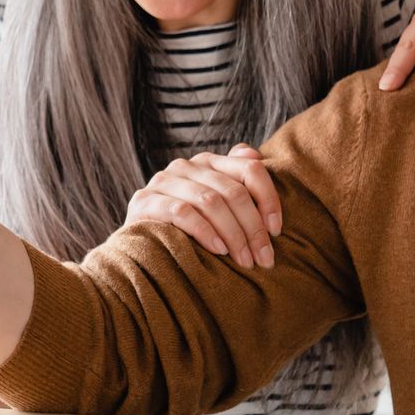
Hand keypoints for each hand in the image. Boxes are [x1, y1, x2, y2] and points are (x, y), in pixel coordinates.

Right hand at [126, 145, 281, 269]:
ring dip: (233, 234)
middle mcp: (186, 166)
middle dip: (253, 228)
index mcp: (208, 162)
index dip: (269, 199)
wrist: (138, 246)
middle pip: (233, 191)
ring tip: (244, 260)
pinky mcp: (144, 201)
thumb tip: (253, 154)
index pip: (250, 169)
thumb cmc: (185, 228)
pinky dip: (205, 232)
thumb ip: (234, 177)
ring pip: (211, 201)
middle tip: (264, 258)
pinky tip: (218, 250)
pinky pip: (182, 213)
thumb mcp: (214, 204)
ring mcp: (163, 181)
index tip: (277, 231)